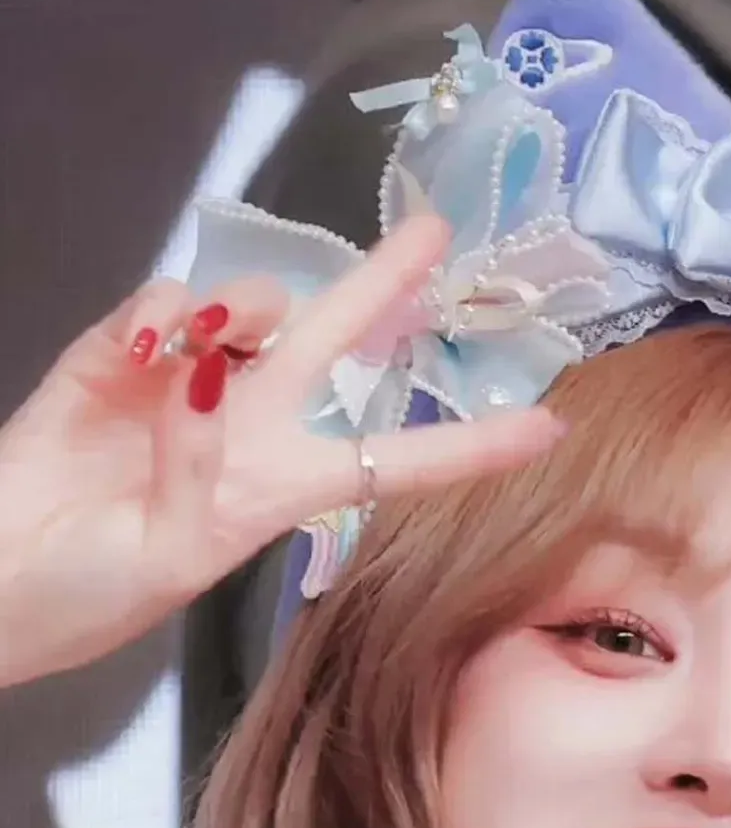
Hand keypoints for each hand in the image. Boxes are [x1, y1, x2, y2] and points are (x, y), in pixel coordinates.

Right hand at [0, 215, 559, 687]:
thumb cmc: (84, 595)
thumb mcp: (166, 558)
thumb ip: (198, 470)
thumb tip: (214, 376)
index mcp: (276, 493)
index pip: (393, 462)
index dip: (470, 446)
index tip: (549, 429)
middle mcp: (243, 428)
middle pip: (333, 345)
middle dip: (384, 285)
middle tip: (437, 232)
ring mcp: (179, 386)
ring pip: (247, 309)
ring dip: (244, 304)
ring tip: (213, 331)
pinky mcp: (112, 358)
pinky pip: (157, 308)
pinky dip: (161, 312)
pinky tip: (146, 345)